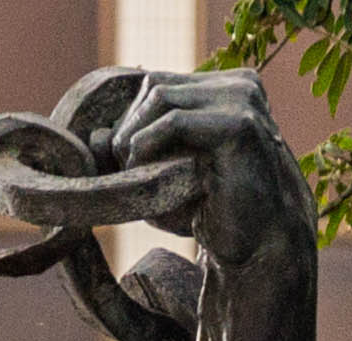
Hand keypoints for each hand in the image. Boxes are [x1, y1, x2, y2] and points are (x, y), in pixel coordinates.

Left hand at [108, 69, 314, 270]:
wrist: (257, 248)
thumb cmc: (211, 213)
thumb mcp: (167, 174)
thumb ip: (136, 150)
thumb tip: (93, 137)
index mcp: (229, 89)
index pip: (160, 83)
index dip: (131, 119)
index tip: (120, 159)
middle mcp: (240, 86)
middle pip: (156, 85)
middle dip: (128, 127)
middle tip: (121, 169)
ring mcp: (244, 100)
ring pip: (160, 96)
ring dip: (134, 135)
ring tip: (132, 173)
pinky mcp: (239, 125)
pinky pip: (174, 120)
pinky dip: (147, 144)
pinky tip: (141, 170)